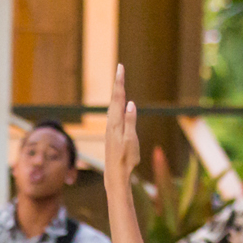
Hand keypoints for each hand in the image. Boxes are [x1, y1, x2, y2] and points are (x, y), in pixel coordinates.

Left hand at [103, 65, 140, 183]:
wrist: (115, 173)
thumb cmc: (126, 159)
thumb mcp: (131, 140)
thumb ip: (130, 121)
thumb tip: (130, 104)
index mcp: (116, 122)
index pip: (118, 98)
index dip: (119, 82)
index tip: (120, 68)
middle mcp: (111, 123)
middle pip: (115, 99)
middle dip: (118, 83)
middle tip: (120, 68)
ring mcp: (111, 128)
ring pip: (113, 105)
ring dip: (116, 92)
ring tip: (119, 81)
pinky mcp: (112, 133)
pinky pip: (114, 113)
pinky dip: (116, 103)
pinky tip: (117, 103)